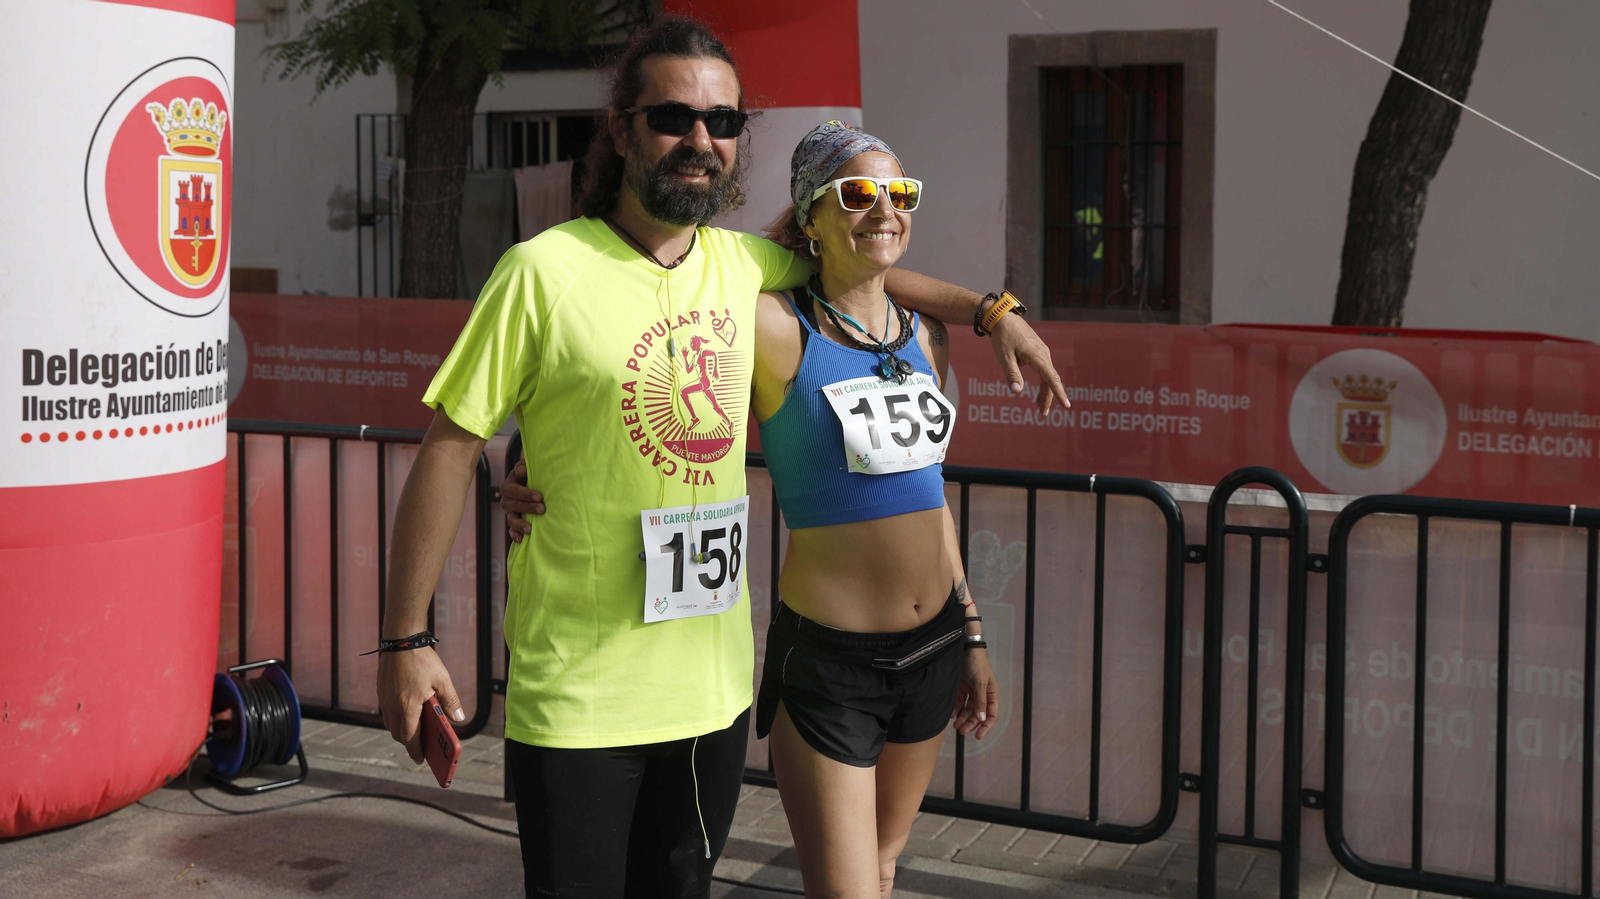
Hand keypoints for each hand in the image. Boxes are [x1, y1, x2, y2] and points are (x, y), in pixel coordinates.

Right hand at [377, 647, 464, 763]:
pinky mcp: (381, 692)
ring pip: (390, 724)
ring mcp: (385, 699)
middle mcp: (392, 705)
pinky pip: (387, 713)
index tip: (421, 760)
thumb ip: (450, 701)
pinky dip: (396, 719)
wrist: (401, 640)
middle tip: (423, 747)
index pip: (409, 737)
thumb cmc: (422, 659)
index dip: (416, 751)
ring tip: (417, 732)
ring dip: (402, 731)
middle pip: (398, 733)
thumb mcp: (442, 680)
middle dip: (409, 743)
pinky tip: (409, 714)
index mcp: (408, 706)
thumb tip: (458, 718)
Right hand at [500, 458, 543, 542]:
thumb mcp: (528, 467)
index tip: (539, 496)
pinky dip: (515, 535)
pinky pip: (511, 530)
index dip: (525, 493)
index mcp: (509, 485)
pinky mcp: (514, 521)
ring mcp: (509, 512)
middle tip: (543, 509)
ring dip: (520, 525)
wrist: (532, 483)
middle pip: (513, 505)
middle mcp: (506, 500)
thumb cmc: (531, 474)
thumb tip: (521, 471)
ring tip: (530, 530)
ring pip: (511, 519)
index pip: (513, 490)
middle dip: (528, 508)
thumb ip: (523, 466)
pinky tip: (521, 540)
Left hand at [951, 647, 998, 738]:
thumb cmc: (976, 663)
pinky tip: (950, 715)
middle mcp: (982, 693)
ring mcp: (972, 690)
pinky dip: (955, 709)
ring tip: (955, 726)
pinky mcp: (961, 686)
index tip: (978, 736)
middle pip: (978, 714)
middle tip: (961, 731)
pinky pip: (959, 701)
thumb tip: (982, 718)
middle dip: (970, 723)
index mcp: (991, 693)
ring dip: (962, 718)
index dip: (986, 726)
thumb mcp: (979, 682)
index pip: (991, 714)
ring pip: (968, 709)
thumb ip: (980, 701)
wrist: (964, 647)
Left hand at [989, 313, 1069, 412]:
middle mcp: (1044, 354)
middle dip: (1049, 397)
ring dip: (1045, 392)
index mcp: (1037, 355)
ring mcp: (1042, 352)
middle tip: (1043, 414)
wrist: (1003, 318)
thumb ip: (1012, 374)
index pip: (1051, 378)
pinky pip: (1044, 370)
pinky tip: (1039, 394)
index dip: (1058, 393)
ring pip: (1048, 376)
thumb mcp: (1004, 356)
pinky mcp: (1038, 352)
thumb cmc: (1003, 336)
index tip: (1066, 405)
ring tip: (1040, 408)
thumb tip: (1017, 392)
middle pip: (1050, 380)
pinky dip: (1043, 383)